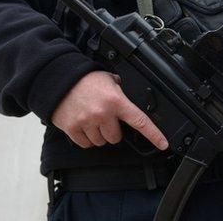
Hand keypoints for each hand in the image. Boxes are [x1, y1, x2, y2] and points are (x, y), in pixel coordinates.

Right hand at [51, 71, 167, 149]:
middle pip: (115, 137)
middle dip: (112, 130)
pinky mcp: (73, 129)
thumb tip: (127, 97)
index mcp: (116, 101)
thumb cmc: (85, 79)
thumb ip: (120, 91)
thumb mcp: (109, 80)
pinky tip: (84, 125)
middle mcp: (103, 113)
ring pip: (101, 142)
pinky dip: (86, 138)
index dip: (154, 134)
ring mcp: (87, 122)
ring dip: (98, 135)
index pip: (140, 121)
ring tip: (92, 120)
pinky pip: (86, 144)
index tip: (163, 144)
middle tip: (105, 119)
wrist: (59, 79)